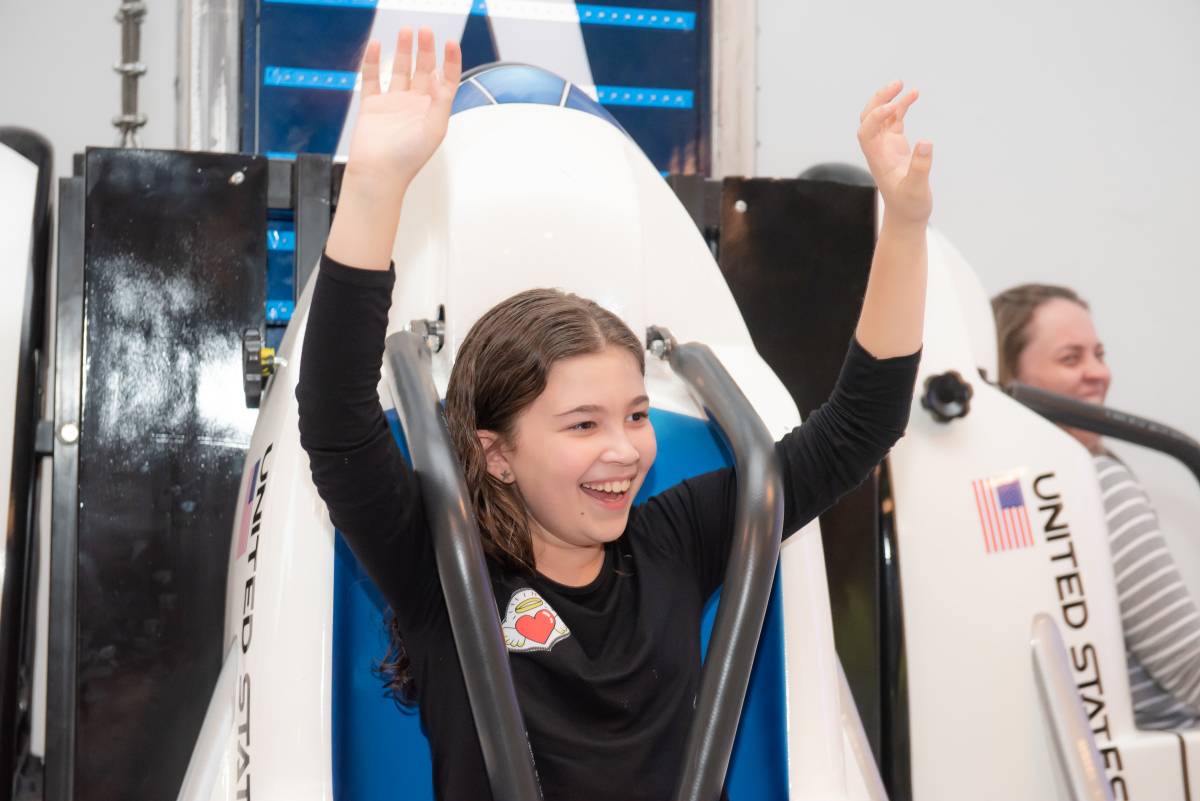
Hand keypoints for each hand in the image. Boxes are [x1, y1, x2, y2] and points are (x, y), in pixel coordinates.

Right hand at [345, 26, 462, 188]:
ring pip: (400, 70)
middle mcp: (415, 105)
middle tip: (425, 31)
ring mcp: (393, 103)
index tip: (450, 43)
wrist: (378, 173)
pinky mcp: (373, 105)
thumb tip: (439, 74)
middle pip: (424, 69)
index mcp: (433, 110)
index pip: (446, 80)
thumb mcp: (434, 128)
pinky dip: (374, 61)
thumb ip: (440, 99)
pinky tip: (377, 46)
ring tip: (405, 32)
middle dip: (426, 49)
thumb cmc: (408, 159)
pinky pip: (373, 78)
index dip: (450, 61)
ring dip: (404, 50)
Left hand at [857, 80, 931, 225]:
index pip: (866, 133)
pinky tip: (913, 94)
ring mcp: (885, 146)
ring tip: (903, 84)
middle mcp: (878, 150)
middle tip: (896, 84)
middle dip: (879, 100)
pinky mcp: (895, 144)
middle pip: (868, 119)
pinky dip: (902, 106)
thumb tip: (926, 142)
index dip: (876, 117)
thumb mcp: (917, 190)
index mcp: (877, 160)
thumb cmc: (909, 206)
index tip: (894, 107)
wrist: (907, 215)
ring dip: (889, 99)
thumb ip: (920, 168)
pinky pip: (895, 120)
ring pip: (881, 116)